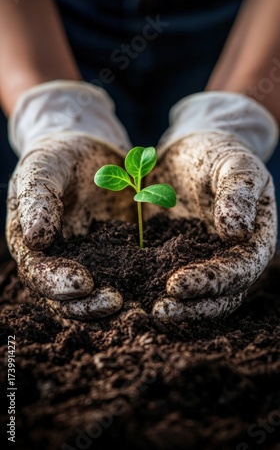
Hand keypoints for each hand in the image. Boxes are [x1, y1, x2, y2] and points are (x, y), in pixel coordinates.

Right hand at [6, 80, 134, 319]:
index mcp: (32, 245)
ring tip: (138, 307)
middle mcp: (56, 262)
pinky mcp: (114, 258)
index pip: (39, 273)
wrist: (87, 148)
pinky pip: (123, 279)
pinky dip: (136, 289)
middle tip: (116, 302)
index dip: (56, 283)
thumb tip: (34, 240)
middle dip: (88, 305)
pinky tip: (155, 290)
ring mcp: (86, 263)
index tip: (82, 283)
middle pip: (66, 298)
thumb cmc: (58, 156)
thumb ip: (37, 200)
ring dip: (113, 307)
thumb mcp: (43, 169)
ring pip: (94, 297)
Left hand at [145, 92, 277, 321]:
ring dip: (175, 307)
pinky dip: (155, 288)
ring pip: (197, 296)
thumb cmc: (218, 152)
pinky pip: (170, 278)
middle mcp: (233, 257)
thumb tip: (237, 233)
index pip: (238, 270)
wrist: (194, 148)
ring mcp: (205, 259)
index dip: (211, 282)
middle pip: (220, 295)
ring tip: (144, 310)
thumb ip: (238, 193)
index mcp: (254, 239)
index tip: (175, 285)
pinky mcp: (179, 256)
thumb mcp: (233, 163)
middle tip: (158, 311)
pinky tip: (132, 292)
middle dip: (191, 306)